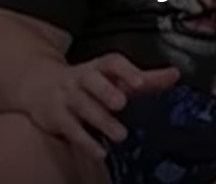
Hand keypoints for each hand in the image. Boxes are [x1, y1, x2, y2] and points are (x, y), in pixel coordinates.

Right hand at [22, 53, 178, 158]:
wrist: (40, 85)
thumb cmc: (90, 83)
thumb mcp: (115, 77)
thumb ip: (146, 78)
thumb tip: (175, 74)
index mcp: (100, 67)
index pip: (113, 63)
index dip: (127, 71)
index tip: (140, 82)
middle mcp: (82, 78)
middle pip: (93, 82)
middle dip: (106, 91)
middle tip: (122, 103)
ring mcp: (67, 96)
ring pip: (82, 106)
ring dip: (101, 121)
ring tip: (120, 135)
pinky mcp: (56, 116)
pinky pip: (70, 129)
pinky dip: (85, 141)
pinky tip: (98, 151)